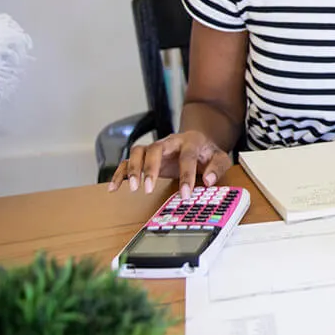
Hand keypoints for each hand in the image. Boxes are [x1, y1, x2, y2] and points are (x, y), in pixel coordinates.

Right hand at [107, 131, 232, 198]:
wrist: (198, 140)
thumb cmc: (207, 152)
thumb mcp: (220, 158)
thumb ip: (217, 167)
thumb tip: (208, 181)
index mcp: (191, 141)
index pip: (187, 156)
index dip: (186, 175)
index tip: (185, 194)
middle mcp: (170, 142)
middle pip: (155, 148)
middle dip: (151, 168)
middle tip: (149, 189)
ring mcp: (155, 148)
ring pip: (138, 151)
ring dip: (133, 168)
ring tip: (133, 188)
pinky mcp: (145, 156)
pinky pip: (128, 161)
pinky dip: (119, 173)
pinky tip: (114, 187)